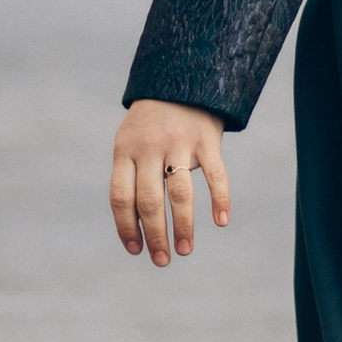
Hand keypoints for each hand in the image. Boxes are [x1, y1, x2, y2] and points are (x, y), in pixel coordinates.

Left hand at [111, 102, 230, 265]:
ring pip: (180, 194)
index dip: (126, 227)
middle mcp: (150, 147)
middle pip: (149, 201)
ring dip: (183, 227)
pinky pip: (215, 174)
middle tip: (162, 261)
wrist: (182, 80)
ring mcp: (179, 143)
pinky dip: (220, 199)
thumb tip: (137, 229)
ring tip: (185, 250)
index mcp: (125, 151)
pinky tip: (221, 221)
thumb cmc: (150, 124)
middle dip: (155, 235)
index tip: (136, 251)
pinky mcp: (207, 139)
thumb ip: (130, 177)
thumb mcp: (130, 142)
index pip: (120, 197)